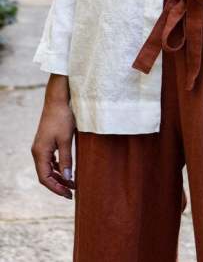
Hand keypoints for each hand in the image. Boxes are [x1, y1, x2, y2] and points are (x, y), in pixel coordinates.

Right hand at [31, 74, 75, 199]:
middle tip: (72, 192)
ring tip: (72, 183)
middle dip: (58, 185)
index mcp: (40, 152)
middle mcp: (37, 151)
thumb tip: (68, 177)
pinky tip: (67, 169)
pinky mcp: (46, 142)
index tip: (68, 194)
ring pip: (48, 168)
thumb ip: (66, 159)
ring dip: (59, 176)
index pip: (45, 178)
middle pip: (45, 175)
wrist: (58, 100)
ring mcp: (41, 147)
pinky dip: (58, 167)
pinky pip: (50, 160)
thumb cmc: (62, 118)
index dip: (56, 188)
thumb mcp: (66, 139)